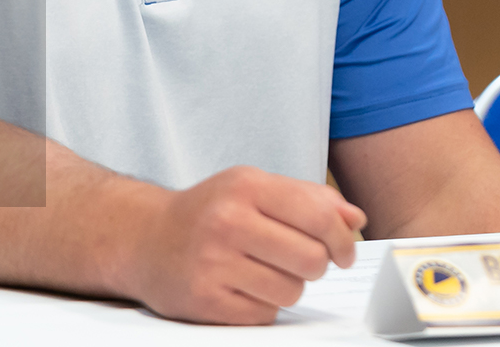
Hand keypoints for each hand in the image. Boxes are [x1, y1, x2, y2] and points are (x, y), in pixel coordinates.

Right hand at [126, 165, 366, 324]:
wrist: (145, 239)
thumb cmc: (208, 211)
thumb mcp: (254, 187)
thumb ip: (308, 198)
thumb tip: (355, 218)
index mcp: (246, 186)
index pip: (319, 217)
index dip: (342, 239)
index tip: (344, 251)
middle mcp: (227, 221)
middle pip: (311, 259)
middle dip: (316, 265)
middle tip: (301, 261)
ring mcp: (213, 263)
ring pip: (291, 291)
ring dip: (288, 287)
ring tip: (264, 272)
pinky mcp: (205, 300)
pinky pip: (264, 314)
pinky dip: (262, 306)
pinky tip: (243, 287)